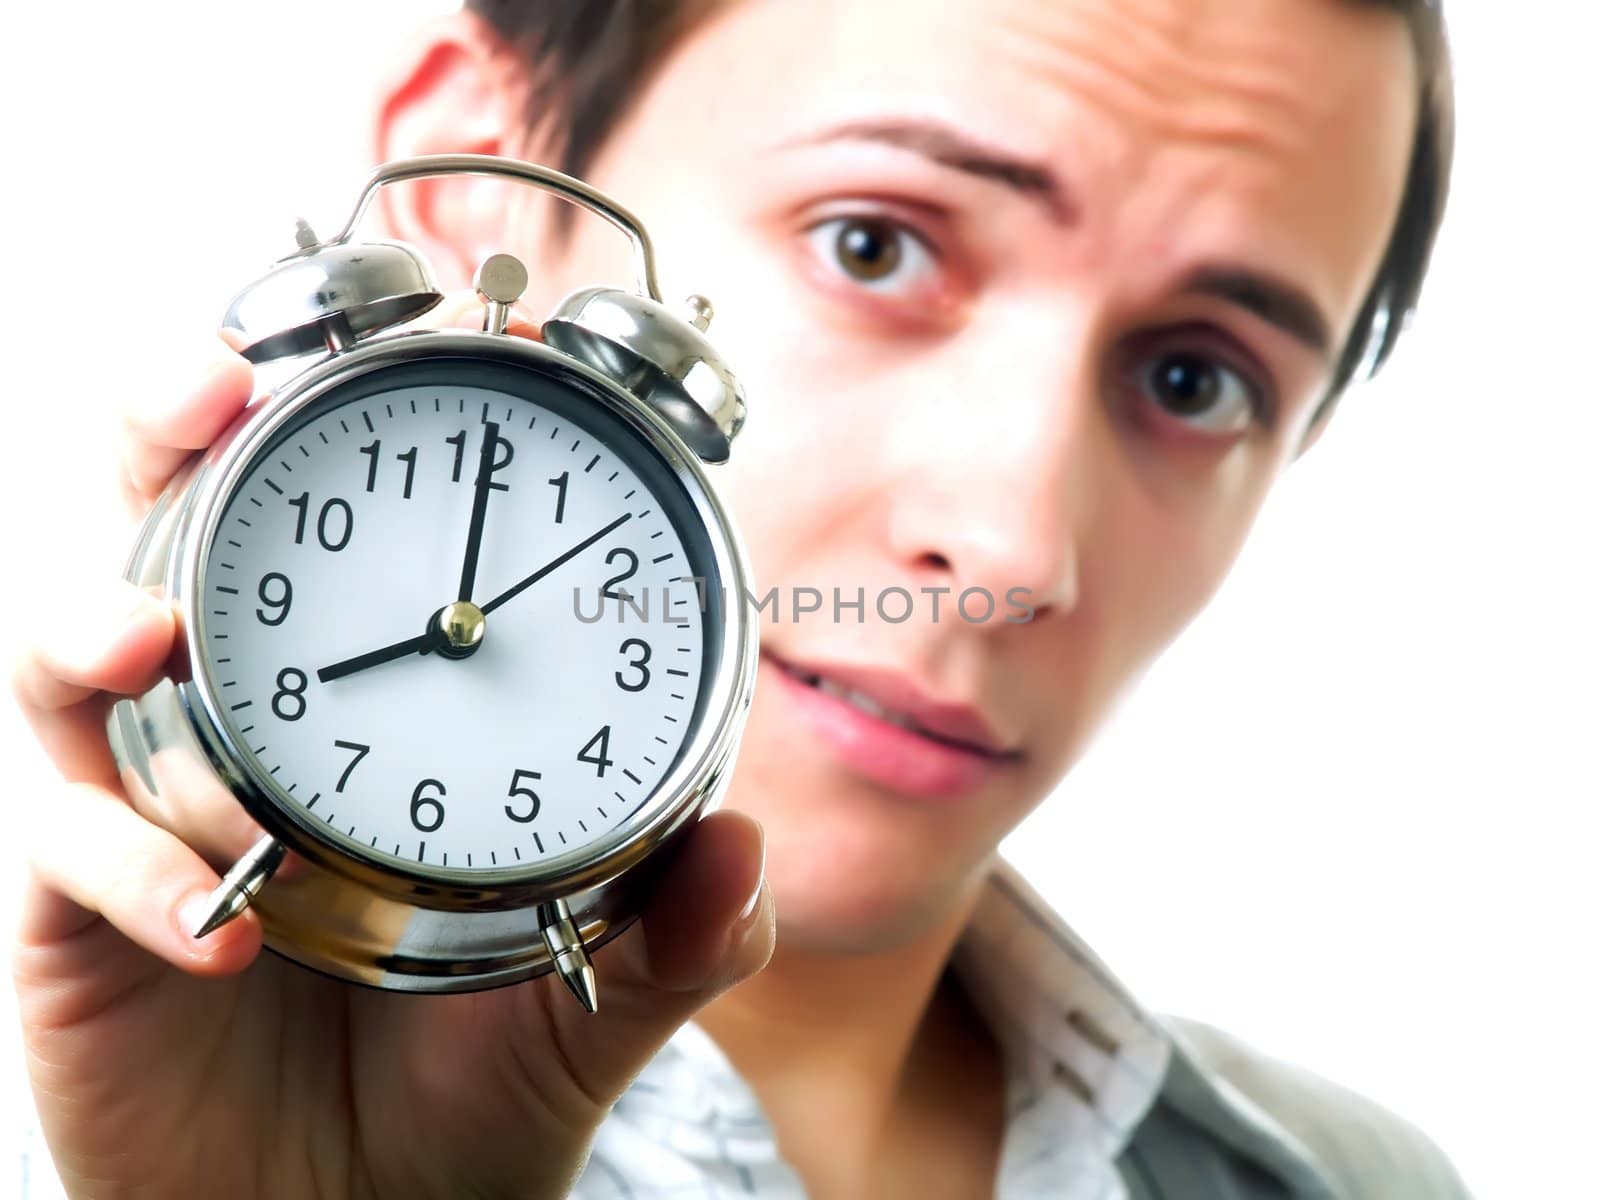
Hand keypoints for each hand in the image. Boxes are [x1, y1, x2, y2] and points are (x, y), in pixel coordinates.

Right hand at [16, 295, 775, 1199]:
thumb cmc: (475, 1071)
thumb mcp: (596, 984)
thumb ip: (675, 929)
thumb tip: (740, 850)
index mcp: (376, 690)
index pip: (343, 514)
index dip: (345, 408)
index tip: (410, 319)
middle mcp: (248, 715)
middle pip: (169, 521)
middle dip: (165, 425)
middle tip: (212, 380)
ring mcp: (148, 799)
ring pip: (64, 655)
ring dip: (92, 621)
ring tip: (146, 636)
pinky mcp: (73, 907)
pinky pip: (58, 849)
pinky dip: (122, 865)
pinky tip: (210, 919)